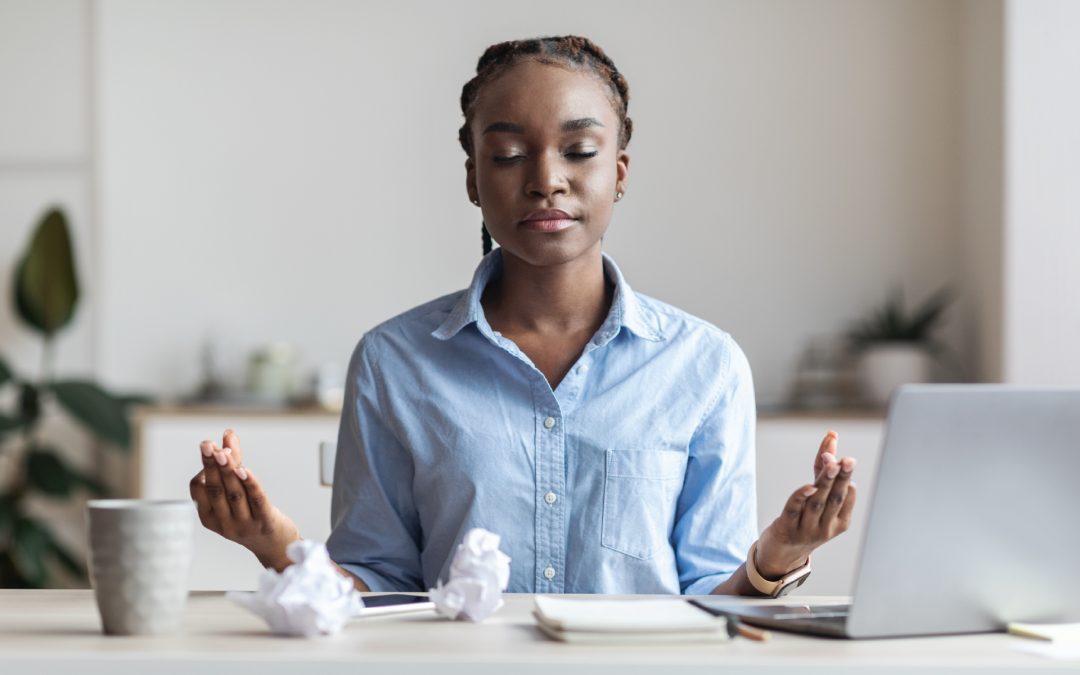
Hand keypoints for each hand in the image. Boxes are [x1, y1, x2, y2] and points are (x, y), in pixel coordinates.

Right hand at [188, 429, 299, 570]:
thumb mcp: (237, 492)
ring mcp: (244, 524)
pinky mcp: (265, 522)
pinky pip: (256, 500)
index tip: (211, 446)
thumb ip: (234, 462)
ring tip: (224, 452)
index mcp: (209, 517)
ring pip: (234, 493)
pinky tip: (244, 469)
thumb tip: (228, 434)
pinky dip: (249, 484)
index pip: (199, 489)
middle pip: (215, 489)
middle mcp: (224, 523)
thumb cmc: (252, 514)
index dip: (204, 467)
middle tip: (208, 444)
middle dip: (211, 465)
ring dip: (228, 471)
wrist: (275, 545)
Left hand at [755, 430, 856, 577]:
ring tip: (831, 463)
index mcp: (841, 522)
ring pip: (817, 503)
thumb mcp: (816, 497)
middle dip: (842, 479)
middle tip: (848, 460)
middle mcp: (826, 527)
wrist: (782, 554)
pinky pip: (794, 510)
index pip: (844, 495)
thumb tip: (831, 436)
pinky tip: (808, 485)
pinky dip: (801, 497)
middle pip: (835, 499)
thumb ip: (822, 468)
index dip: (844, 476)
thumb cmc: (804, 519)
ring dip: (825, 482)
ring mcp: (806, 530)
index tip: (844, 457)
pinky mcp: (786, 529)